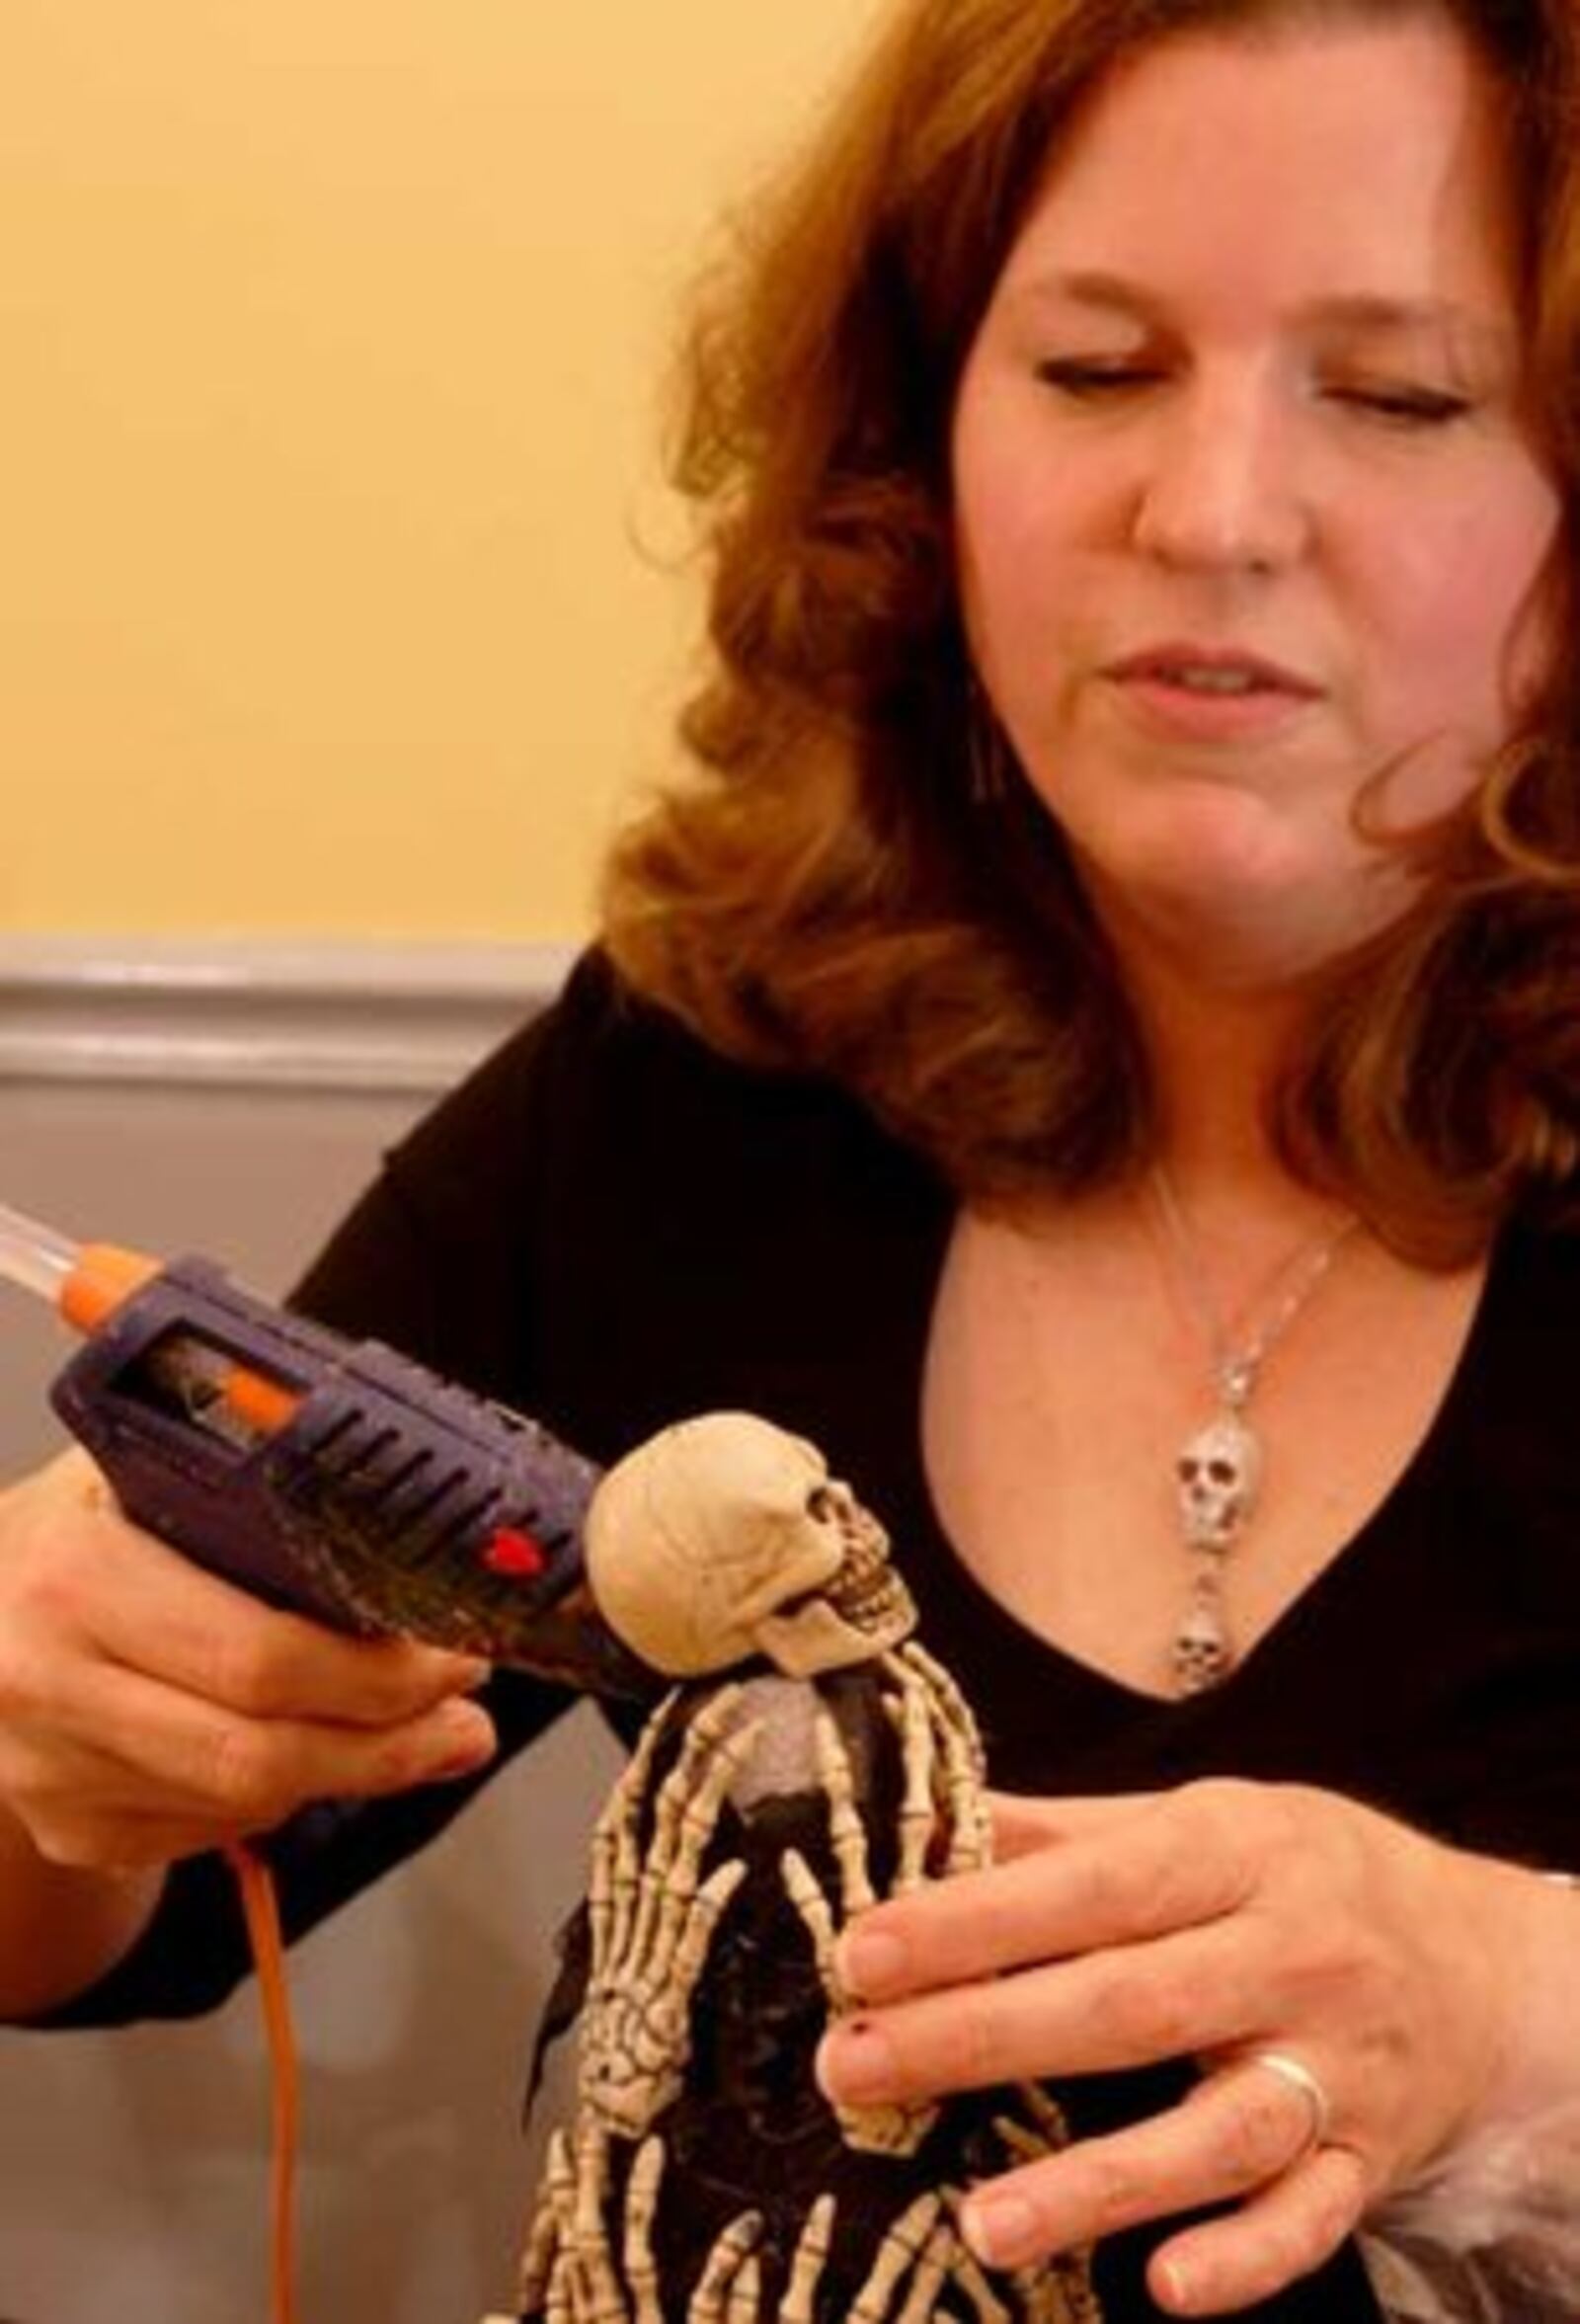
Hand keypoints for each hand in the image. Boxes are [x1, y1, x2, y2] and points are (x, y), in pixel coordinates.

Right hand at [0, 1447, 497, 1871]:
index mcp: (74, 1579)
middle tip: (467, 1719)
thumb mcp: (137, 1470)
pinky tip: (323, 1749)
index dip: (378, 1672)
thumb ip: (253, 1491)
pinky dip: (285, 1793)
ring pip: (247, 1803)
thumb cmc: (70, 1523)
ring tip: (433, 1735)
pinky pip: (213, 1829)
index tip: (457, 1652)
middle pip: (262, 1754)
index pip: (259, 1657)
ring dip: (358, 1773)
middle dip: (392, 1744)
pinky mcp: (71, 1829)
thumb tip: (404, 1518)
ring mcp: (53, 1775)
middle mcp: (49, 1686)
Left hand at [814, 1779, 1536, 2314]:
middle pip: (1126, 2007)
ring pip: (1213, 2134)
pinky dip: (1240, 2259)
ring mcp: (1336, 2069)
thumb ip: (1062, 1834)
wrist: (1477, 1960)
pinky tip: (1161, 2286)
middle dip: (979, 2038)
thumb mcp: (1197, 1822)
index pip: (1090, 1887)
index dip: (974, 1920)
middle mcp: (1291, 1956)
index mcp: (1236, 1851)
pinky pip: (1307, 2222)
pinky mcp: (1368, 2163)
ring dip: (1095, 2183)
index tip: (861, 1953)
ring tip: (978, 2223)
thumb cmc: (1297, 1875)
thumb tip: (920, 1816)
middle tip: (854, 2067)